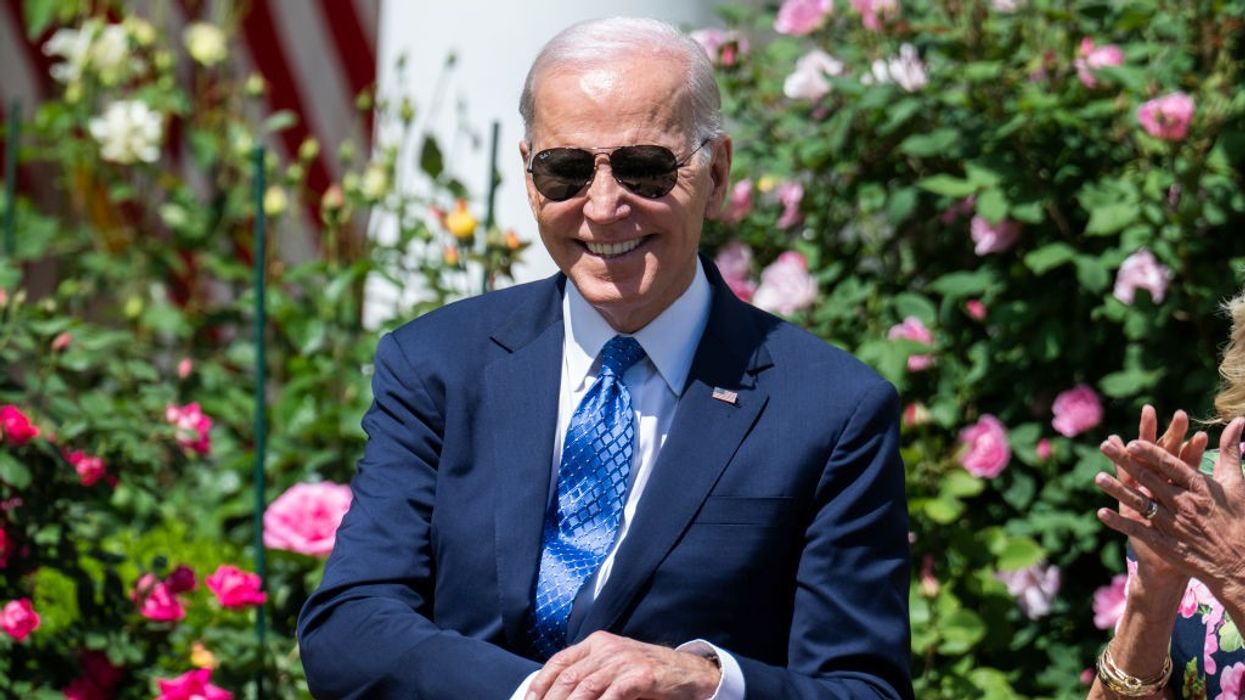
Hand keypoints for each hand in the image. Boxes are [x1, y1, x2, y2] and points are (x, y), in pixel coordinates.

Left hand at [527, 631, 720, 699]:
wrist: (687, 673)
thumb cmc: (645, 676)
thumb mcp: (613, 670)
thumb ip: (589, 678)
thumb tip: (555, 697)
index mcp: (596, 643)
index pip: (559, 662)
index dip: (539, 685)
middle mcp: (607, 647)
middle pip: (568, 677)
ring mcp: (625, 660)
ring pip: (585, 687)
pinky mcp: (641, 675)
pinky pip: (613, 695)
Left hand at [1095, 416, 1244, 593]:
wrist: (1239, 564)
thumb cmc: (1239, 520)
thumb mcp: (1237, 484)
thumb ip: (1231, 451)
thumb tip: (1238, 419)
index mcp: (1200, 488)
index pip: (1171, 465)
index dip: (1151, 453)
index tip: (1132, 442)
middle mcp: (1184, 503)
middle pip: (1149, 478)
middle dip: (1125, 461)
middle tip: (1105, 446)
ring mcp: (1173, 524)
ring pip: (1140, 503)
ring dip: (1118, 490)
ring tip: (1098, 477)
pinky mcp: (1165, 544)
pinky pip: (1138, 530)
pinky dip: (1120, 522)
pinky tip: (1102, 512)